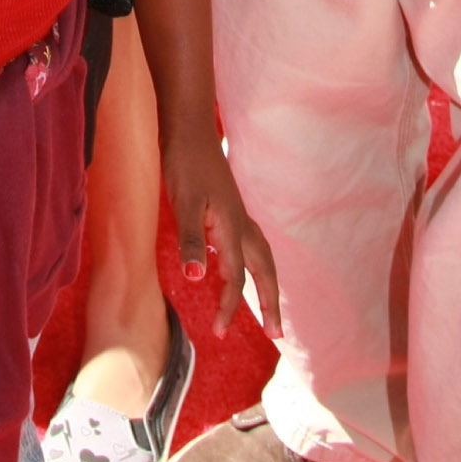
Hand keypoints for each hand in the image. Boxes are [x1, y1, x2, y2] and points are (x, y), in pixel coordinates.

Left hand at [161, 122, 279, 339]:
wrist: (188, 126)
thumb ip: (190, 239)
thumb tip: (196, 278)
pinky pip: (249, 243)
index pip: (235, 277)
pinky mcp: (228, 207)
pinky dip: (252, 261)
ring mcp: (237, 213)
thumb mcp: (183, 202)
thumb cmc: (184, 162)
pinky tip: (237, 265)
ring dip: (266, 282)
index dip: (228, 306)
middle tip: (277, 335)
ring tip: (268, 308)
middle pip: (264, 268)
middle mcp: (240, 222)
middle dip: (271, 302)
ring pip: (261, 255)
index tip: (218, 332)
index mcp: (231, 226)